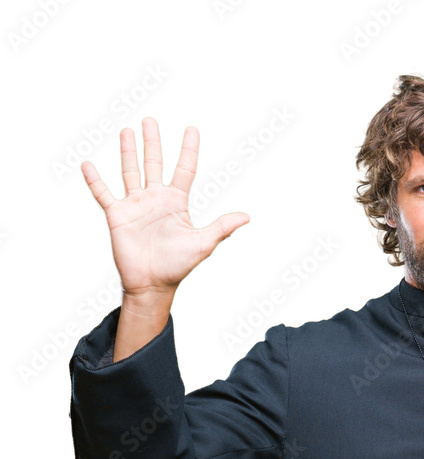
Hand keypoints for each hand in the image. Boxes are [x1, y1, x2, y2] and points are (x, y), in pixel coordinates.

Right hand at [81, 117, 248, 296]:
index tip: (191, 129)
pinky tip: (87, 164)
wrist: (153, 284)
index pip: (184, 170)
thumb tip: (246, 217)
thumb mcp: (202, 244)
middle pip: (154, 164)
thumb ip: (222, 227)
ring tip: (127, 131)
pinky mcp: (117, 215)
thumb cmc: (178, 266)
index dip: (188, 150)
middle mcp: (156, 199)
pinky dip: (95, 180)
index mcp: (176, 203)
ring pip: (130, 172)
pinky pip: (103, 193)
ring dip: (128, 152)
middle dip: (152, 143)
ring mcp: (135, 205)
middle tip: (150, 120)